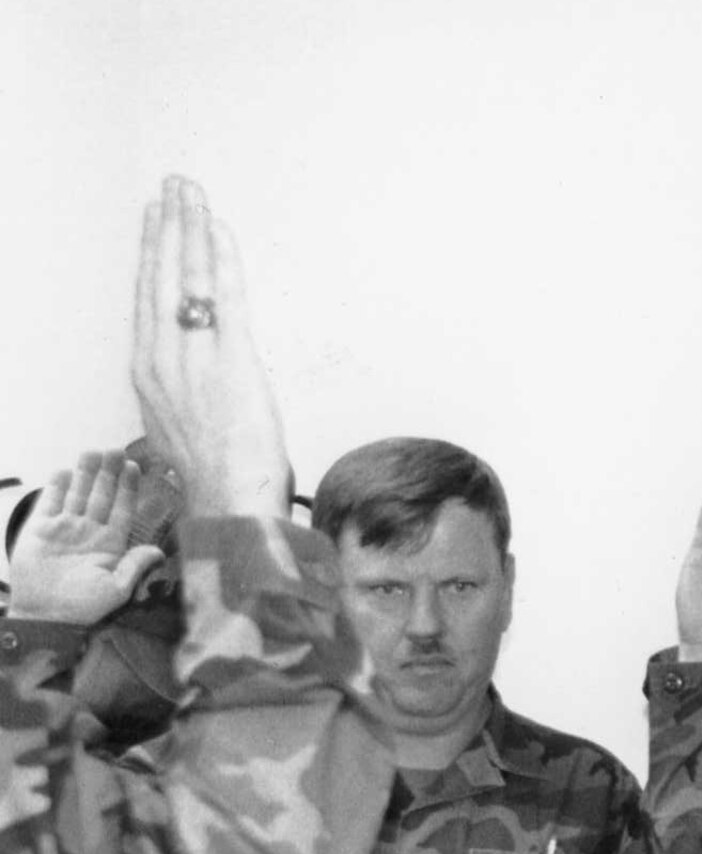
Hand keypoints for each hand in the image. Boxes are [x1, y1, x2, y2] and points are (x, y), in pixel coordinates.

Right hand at [4, 456, 166, 622]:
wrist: (45, 615)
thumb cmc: (83, 606)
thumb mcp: (116, 588)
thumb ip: (136, 566)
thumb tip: (160, 551)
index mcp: (111, 544)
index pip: (123, 509)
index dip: (129, 488)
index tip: (135, 467)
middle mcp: (89, 532)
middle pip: (101, 495)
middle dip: (109, 473)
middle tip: (116, 449)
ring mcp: (64, 528)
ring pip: (77, 494)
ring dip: (85, 473)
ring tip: (94, 451)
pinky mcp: (40, 529)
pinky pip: (49, 503)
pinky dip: (55, 487)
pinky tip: (64, 471)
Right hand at [130, 175, 288, 519]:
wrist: (227, 497)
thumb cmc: (210, 470)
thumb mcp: (175, 421)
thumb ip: (178, 385)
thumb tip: (189, 368)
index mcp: (148, 368)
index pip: (147, 293)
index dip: (152, 251)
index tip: (155, 218)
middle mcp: (164, 355)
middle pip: (163, 274)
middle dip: (170, 225)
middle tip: (175, 187)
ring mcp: (196, 356)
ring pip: (189, 277)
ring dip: (193, 229)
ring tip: (194, 194)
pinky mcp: (232, 360)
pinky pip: (225, 298)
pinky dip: (222, 261)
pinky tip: (220, 232)